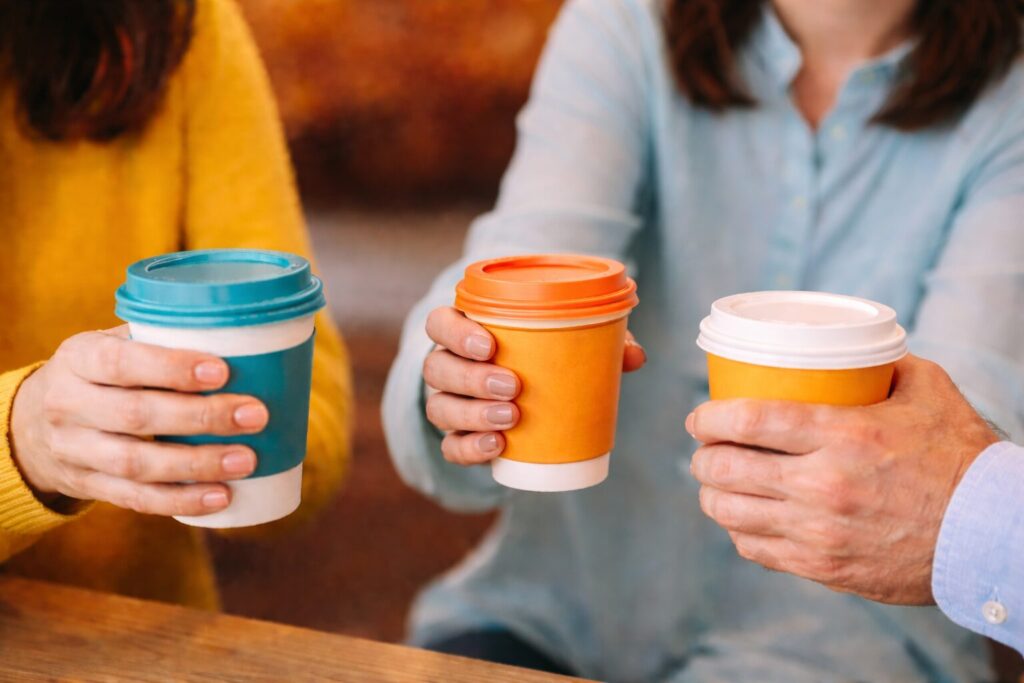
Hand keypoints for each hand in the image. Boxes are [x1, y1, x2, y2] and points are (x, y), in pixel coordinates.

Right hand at [10, 326, 268, 516]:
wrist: (32, 423)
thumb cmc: (102, 374)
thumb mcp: (112, 345)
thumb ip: (159, 341)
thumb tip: (243, 340)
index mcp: (78, 358)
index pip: (120, 362)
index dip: (172, 368)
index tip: (222, 371)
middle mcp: (68, 404)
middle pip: (136, 415)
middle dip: (201, 418)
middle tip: (255, 415)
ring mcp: (74, 450)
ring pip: (137, 463)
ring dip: (197, 464)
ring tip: (246, 460)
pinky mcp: (87, 486)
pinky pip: (135, 499)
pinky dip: (181, 500)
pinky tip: (220, 498)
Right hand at [423, 306, 644, 465]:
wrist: (525, 395)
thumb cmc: (545, 355)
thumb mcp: (569, 341)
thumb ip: (599, 341)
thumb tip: (634, 356)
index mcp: (465, 329)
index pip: (440, 322)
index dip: (456, 332)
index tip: (490, 344)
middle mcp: (448, 364)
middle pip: (438, 367)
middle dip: (472, 378)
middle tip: (513, 385)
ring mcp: (449, 402)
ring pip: (440, 407)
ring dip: (472, 414)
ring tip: (510, 418)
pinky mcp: (458, 437)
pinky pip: (450, 446)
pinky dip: (470, 448)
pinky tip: (496, 447)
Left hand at [687, 354, 999, 604]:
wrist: (993, 535)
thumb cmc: (961, 458)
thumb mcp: (928, 391)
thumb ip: (884, 365)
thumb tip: (850, 349)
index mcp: (843, 435)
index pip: (749, 419)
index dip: (709, 417)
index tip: (699, 417)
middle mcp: (822, 484)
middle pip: (726, 468)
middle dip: (702, 456)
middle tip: (704, 449)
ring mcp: (818, 531)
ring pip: (731, 514)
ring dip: (711, 495)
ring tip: (714, 483)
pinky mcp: (823, 566)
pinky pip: (756, 550)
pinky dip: (740, 533)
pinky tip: (744, 520)